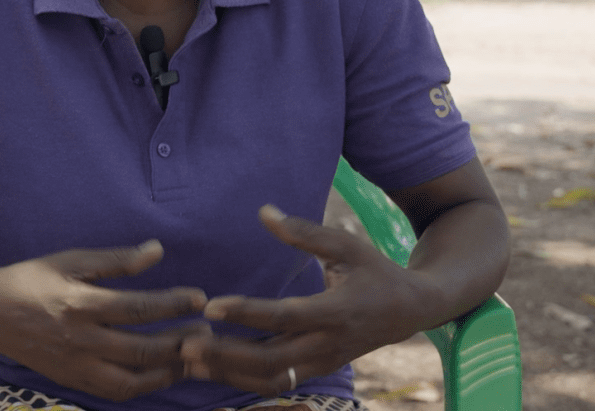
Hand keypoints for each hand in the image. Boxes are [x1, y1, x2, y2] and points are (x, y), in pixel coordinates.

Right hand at [0, 240, 210, 401]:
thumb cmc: (32, 278)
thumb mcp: (71, 259)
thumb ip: (116, 259)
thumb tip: (158, 250)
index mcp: (80, 304)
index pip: (137, 308)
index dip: (173, 303)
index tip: (199, 297)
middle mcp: (81, 341)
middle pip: (142, 348)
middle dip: (180, 341)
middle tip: (207, 330)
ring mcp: (77, 366)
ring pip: (133, 380)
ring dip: (169, 370)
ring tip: (194, 355)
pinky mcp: (74, 382)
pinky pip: (117, 392)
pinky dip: (145, 385)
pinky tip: (165, 372)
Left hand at [180, 206, 437, 395]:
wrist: (409, 311)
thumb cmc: (374, 270)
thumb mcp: (347, 245)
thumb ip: (304, 232)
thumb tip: (264, 211)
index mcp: (336, 312)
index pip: (284, 317)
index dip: (247, 312)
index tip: (211, 304)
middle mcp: (328, 345)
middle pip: (270, 360)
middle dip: (226, 355)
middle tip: (185, 343)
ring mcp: (322, 364)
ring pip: (270, 380)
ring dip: (228, 373)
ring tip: (188, 360)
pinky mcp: (316, 372)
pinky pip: (275, 383)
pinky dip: (242, 380)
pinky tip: (210, 368)